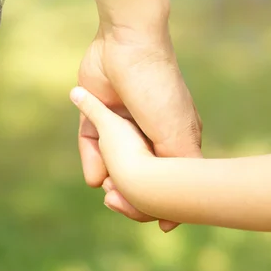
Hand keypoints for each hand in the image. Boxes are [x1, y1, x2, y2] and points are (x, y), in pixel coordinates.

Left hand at [77, 23, 201, 230]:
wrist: (129, 45)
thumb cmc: (160, 92)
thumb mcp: (177, 135)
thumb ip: (178, 174)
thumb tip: (167, 224)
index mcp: (175, 141)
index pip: (166, 183)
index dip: (154, 201)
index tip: (145, 211)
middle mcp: (150, 135)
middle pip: (136, 175)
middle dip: (127, 190)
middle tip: (118, 198)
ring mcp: (123, 124)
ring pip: (112, 162)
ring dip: (110, 177)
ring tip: (107, 184)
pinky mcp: (97, 113)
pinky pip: (91, 144)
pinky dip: (92, 160)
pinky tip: (96, 174)